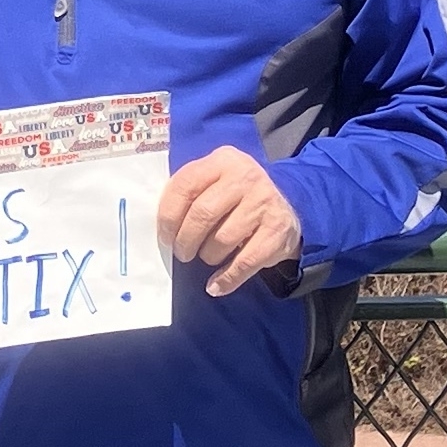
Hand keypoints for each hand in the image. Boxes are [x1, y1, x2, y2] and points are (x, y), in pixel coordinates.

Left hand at [158, 146, 302, 298]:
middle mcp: (245, 176)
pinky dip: (226, 278)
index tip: (164, 237)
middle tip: (182, 253)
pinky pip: (244, 261)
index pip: (185, 185)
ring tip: (207, 256)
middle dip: (185, 240)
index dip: (168, 216)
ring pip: (222, 239)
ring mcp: (264, 202)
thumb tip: (161, 227)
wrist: (284, 208)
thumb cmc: (235, 198)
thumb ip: (189, 193)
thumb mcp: (215, 181)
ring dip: (208, 256)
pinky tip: (216, 285)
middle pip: (203, 213)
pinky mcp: (278, 230)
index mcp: (222, 160)